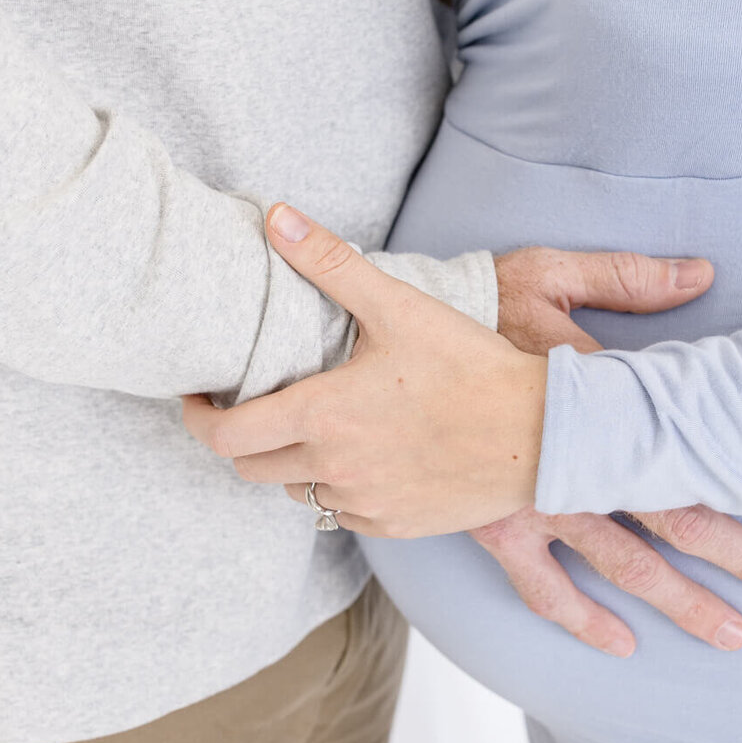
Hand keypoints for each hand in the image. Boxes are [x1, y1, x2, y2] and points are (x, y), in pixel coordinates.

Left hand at [182, 206, 710, 537]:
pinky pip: (343, 513)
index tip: (198, 401)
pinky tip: (364, 456)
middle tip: (254, 407)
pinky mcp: (395, 525)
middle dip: (241, 438)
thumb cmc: (472, 368)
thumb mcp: (399, 306)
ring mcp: (364, 504)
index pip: (224, 436)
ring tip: (315, 426)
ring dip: (292, 462)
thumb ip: (329, 262)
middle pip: (250, 468)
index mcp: (321, 417)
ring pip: (297, 490)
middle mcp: (333, 469)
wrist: (543, 435)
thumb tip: (274, 218)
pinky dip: (339, 487)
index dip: (198, 420)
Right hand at [474, 246, 741, 655]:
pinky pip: (542, 585)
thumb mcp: (546, 271)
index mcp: (600, 396)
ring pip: (622, 562)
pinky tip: (620, 644)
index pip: (690, 441)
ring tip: (732, 634)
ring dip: (679, 600)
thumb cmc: (467, 300)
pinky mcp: (493, 525)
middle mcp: (577, 459)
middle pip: (675, 516)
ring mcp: (535, 501)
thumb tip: (702, 273)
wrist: (372, 345)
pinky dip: (581, 617)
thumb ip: (627, 277)